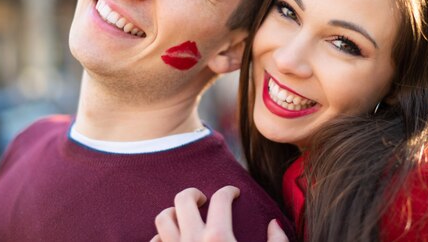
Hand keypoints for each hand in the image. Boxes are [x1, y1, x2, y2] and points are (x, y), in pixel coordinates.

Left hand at [150, 186, 288, 241]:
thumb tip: (273, 224)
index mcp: (219, 238)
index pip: (221, 198)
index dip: (229, 191)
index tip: (234, 193)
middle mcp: (193, 241)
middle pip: (183, 199)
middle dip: (195, 194)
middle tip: (205, 200)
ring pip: (163, 218)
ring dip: (175, 213)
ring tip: (187, 218)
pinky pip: (154, 241)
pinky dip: (161, 237)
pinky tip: (174, 240)